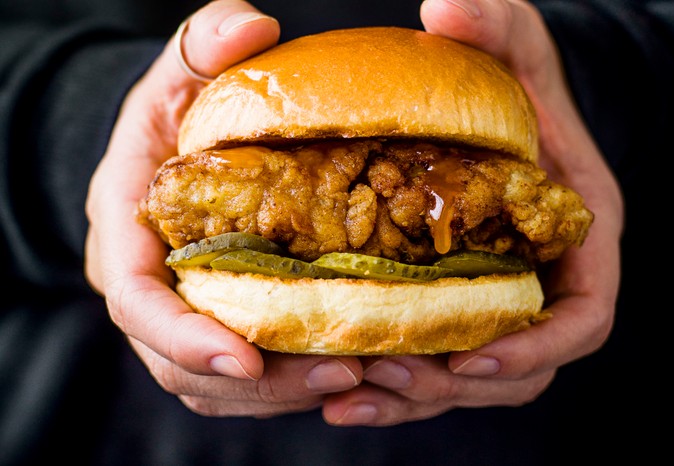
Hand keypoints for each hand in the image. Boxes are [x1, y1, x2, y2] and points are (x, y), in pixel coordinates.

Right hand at [84, 0, 362, 416]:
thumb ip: (204, 43)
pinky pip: (247, 379)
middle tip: (339, 373)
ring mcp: (183, 315)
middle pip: (183, 363)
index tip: (244, 359)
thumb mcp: (181, 73)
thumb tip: (253, 24)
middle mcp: (151, 287)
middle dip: (258, 382)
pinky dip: (291, 385)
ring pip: (219, 385)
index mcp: (127, 233)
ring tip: (358, 375)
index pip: (137, 302)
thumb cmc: (175, 116)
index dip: (182, 338)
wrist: (173, 155)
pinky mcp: (218, 327)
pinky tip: (348, 367)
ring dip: (284, 392)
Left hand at [320, 0, 623, 425]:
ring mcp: (496, 295)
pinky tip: (334, 389)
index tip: (469, 360)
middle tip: (381, 372)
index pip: (582, 318)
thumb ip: (496, 24)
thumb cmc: (510, 81)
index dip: (534, 349)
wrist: (488, 108)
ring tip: (344, 392)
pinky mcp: (452, 304)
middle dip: (452, 383)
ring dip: (410, 393)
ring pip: (467, 376)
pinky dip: (389, 382)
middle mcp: (542, 277)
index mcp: (576, 234)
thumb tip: (449, 5)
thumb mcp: (511, 43)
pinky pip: (430, 360)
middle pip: (516, 366)